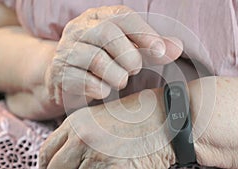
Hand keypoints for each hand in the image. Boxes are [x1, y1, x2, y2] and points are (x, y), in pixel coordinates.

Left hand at [39, 89, 175, 168]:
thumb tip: (70, 158)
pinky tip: (115, 167)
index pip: (47, 152)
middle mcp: (82, 139)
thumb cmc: (140, 117)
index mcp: (77, 124)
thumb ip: (81, 137)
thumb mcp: (103, 118)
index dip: (47, 166)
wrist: (169, 117)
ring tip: (103, 164)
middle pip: (55, 168)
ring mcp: (97, 156)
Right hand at [45, 5, 182, 105]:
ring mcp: (66, 51)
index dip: (145, 33)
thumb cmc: (104, 59)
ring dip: (118, 75)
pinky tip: (103, 89)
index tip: (161, 52)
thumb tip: (178, 48)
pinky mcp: (60, 74)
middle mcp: (79, 29)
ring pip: (97, 60)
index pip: (123, 16)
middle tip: (134, 68)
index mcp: (98, 17)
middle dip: (129, 56)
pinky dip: (101, 89)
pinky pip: (86, 82)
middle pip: (108, 34)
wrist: (66, 75)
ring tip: (120, 79)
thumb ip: (153, 47)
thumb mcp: (129, 48)